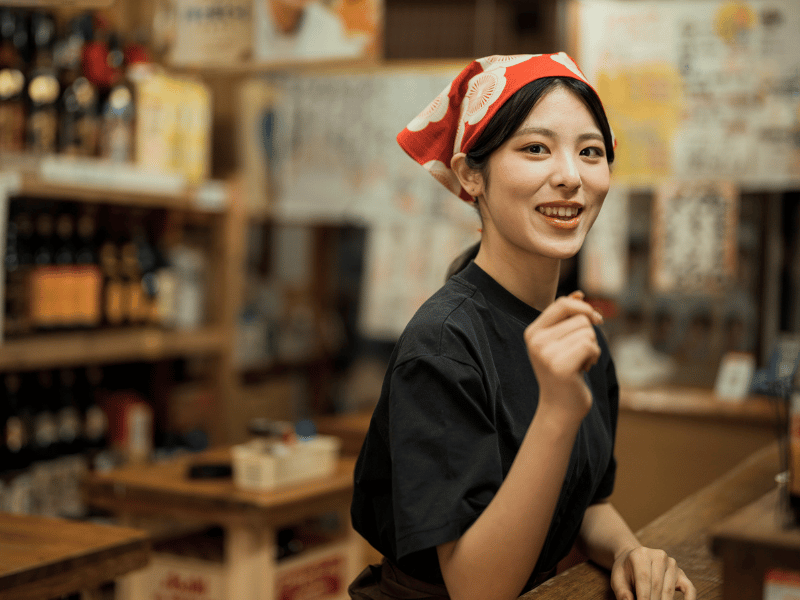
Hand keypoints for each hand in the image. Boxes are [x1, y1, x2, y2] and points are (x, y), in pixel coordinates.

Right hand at [523, 291, 602, 420]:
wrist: (560, 407)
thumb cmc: (565, 371)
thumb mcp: (561, 341)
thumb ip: (568, 318)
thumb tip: (579, 293)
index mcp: (532, 332)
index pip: (562, 303)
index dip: (583, 307)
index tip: (595, 319)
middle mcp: (535, 340)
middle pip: (580, 318)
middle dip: (589, 334)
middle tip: (580, 354)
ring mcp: (546, 353)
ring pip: (587, 332)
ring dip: (592, 347)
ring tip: (580, 362)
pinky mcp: (560, 366)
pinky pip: (590, 345)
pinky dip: (594, 356)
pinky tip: (584, 368)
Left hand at [611, 546, 695, 599]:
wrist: (634, 558)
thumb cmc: (625, 572)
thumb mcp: (617, 579)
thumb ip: (622, 592)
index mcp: (640, 555)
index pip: (644, 579)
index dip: (644, 597)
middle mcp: (658, 556)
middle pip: (657, 586)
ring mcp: (672, 563)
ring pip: (669, 590)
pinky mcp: (681, 573)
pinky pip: (689, 588)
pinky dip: (690, 599)